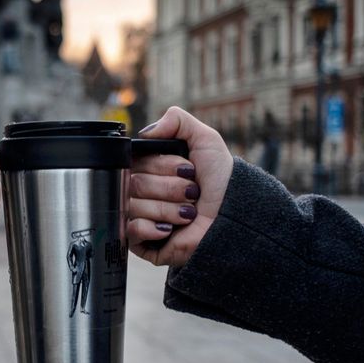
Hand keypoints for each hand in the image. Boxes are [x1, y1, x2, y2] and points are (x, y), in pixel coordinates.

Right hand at [126, 106, 233, 267]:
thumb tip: (144, 132)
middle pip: (134, 183)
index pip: (133, 160)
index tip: (187, 169)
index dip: (161, 165)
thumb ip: (176, 120)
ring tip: (188, 214)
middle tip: (192, 193)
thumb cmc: (220, 180)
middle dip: (170, 188)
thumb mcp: (205, 139)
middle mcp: (140, 190)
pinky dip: (153, 227)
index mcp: (148, 167)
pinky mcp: (141, 242)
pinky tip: (170, 230)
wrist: (233, 217)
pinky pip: (130, 229)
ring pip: (133, 206)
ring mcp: (138, 216)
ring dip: (168, 209)